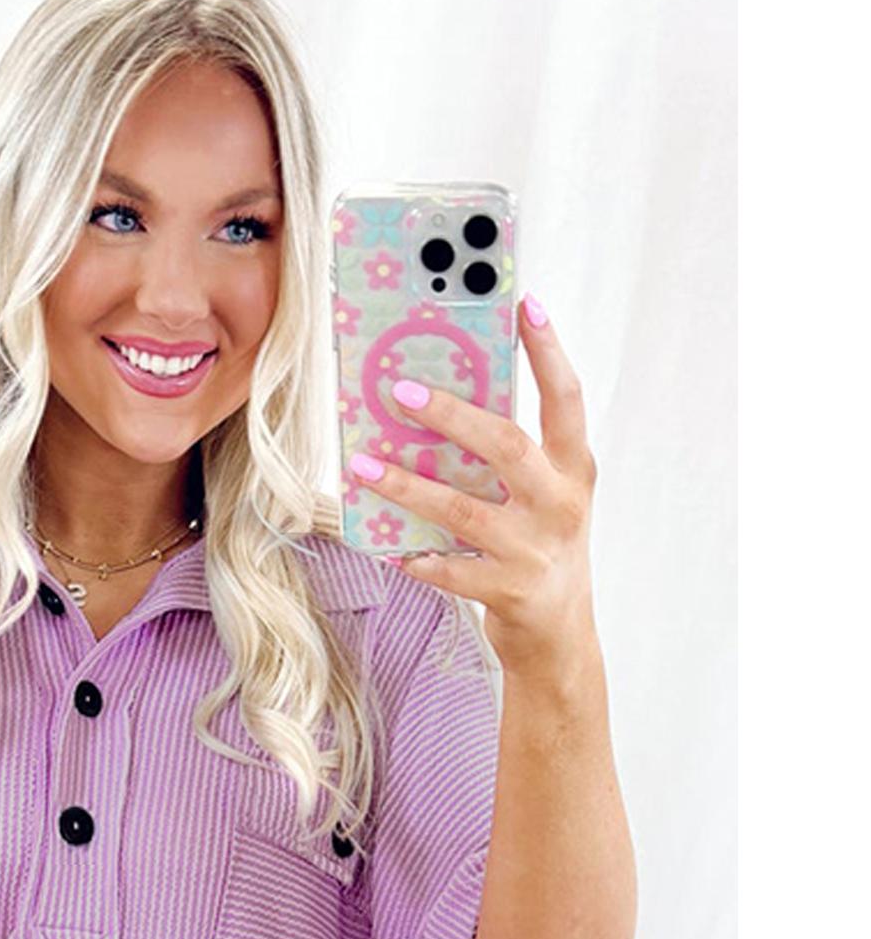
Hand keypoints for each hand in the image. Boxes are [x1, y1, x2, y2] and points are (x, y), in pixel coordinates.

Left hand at [349, 293, 598, 683]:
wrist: (561, 635)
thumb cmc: (540, 548)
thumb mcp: (542, 497)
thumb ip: (508, 459)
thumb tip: (440, 405)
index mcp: (574, 470)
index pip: (566, 399)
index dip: (548, 351)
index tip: (525, 303)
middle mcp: (560, 505)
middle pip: (506, 445)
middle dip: (453, 415)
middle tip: (403, 391)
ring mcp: (534, 550)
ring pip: (463, 509)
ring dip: (408, 486)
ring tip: (363, 465)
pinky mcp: (507, 591)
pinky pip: (449, 569)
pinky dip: (417, 557)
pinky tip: (388, 547)